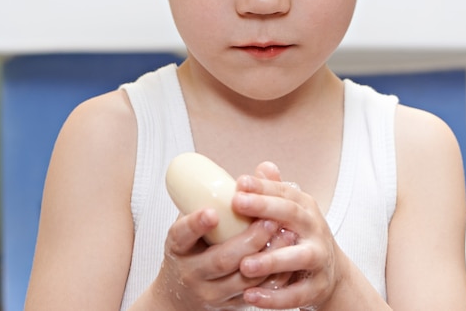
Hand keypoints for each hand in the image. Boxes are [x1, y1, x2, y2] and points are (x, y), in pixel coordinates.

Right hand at [153, 208, 279, 309]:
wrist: (180, 295)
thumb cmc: (192, 247)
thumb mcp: (191, 225)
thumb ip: (215, 199)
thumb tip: (257, 169)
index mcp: (177, 247)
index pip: (181, 235)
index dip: (196, 224)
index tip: (212, 212)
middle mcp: (191, 272)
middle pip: (220, 259)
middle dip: (248, 240)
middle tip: (269, 220)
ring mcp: (210, 292)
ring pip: (241, 279)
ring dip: (266, 257)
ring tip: (287, 236)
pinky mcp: (229, 305)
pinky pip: (255, 293)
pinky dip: (272, 276)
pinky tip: (287, 259)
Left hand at [232, 169, 343, 309]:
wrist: (330, 274)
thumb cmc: (300, 235)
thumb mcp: (290, 210)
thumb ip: (275, 190)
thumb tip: (263, 167)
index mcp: (305, 207)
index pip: (284, 191)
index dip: (262, 186)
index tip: (239, 182)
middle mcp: (314, 228)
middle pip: (291, 214)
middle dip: (265, 207)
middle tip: (237, 203)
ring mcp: (318, 257)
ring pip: (297, 257)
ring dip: (270, 260)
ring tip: (244, 264)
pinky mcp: (316, 287)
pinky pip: (296, 294)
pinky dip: (274, 298)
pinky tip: (250, 297)